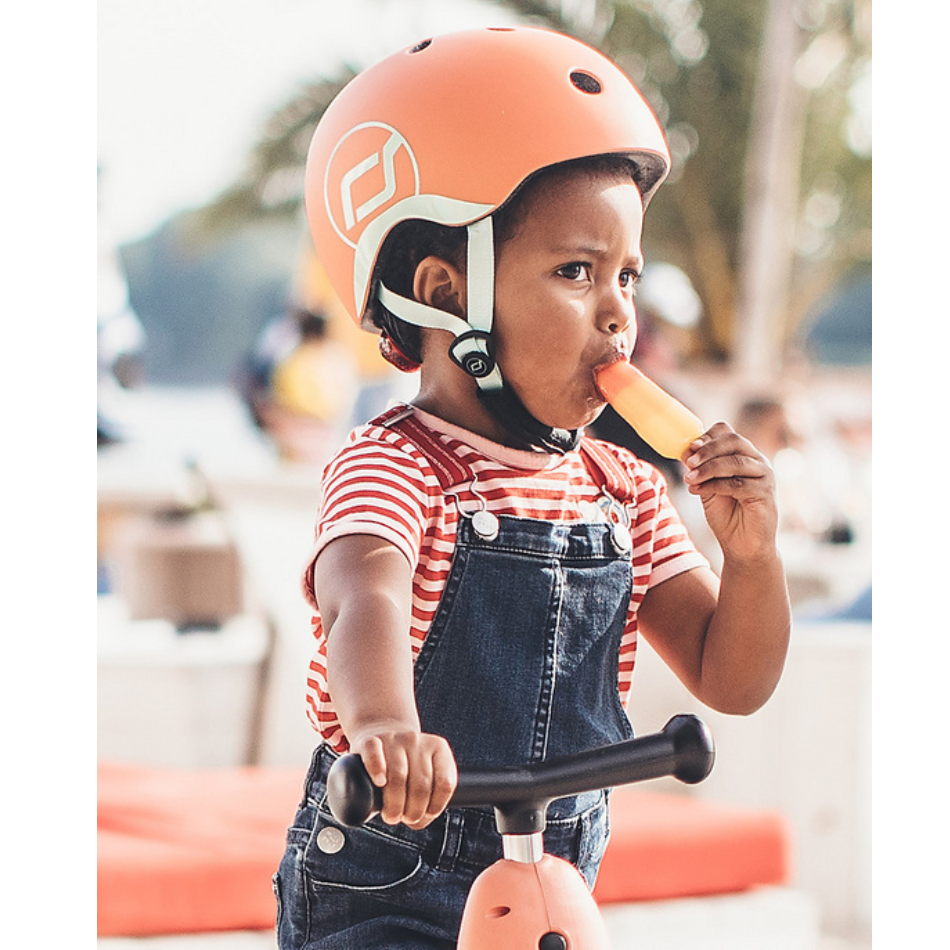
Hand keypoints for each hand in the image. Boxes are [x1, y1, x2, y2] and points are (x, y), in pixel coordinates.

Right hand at [350, 728, 456, 828]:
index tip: (425, 815)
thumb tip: (418, 821)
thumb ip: (431, 794)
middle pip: (421, 784)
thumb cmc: (405, 762)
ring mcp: (394, 739)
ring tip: (391, 814)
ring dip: (395, 804)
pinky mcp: (371, 740)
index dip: (435, 806)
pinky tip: (379, 783)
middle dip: (413, 811)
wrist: (380, 733)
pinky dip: (377, 770)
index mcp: (438, 748)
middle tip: (404, 818)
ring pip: (398, 776)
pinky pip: (374, 755)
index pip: (445, 783)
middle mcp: (417, 741)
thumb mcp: (427, 772)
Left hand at [682, 423, 778, 562]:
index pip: (728, 433)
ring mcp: (765, 477)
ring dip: (707, 469)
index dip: (708, 437)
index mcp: (744, 456)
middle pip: (734, 441)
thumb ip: (699, 469)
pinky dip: (714, 485)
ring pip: (735, 462)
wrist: (742, 546)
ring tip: (689, 479)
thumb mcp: (707, 487)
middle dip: (707, 450)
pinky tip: (698, 491)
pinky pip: (738, 484)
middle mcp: (758, 462)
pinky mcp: (765, 494)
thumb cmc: (726, 515)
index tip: (690, 448)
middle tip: (688, 462)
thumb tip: (685, 450)